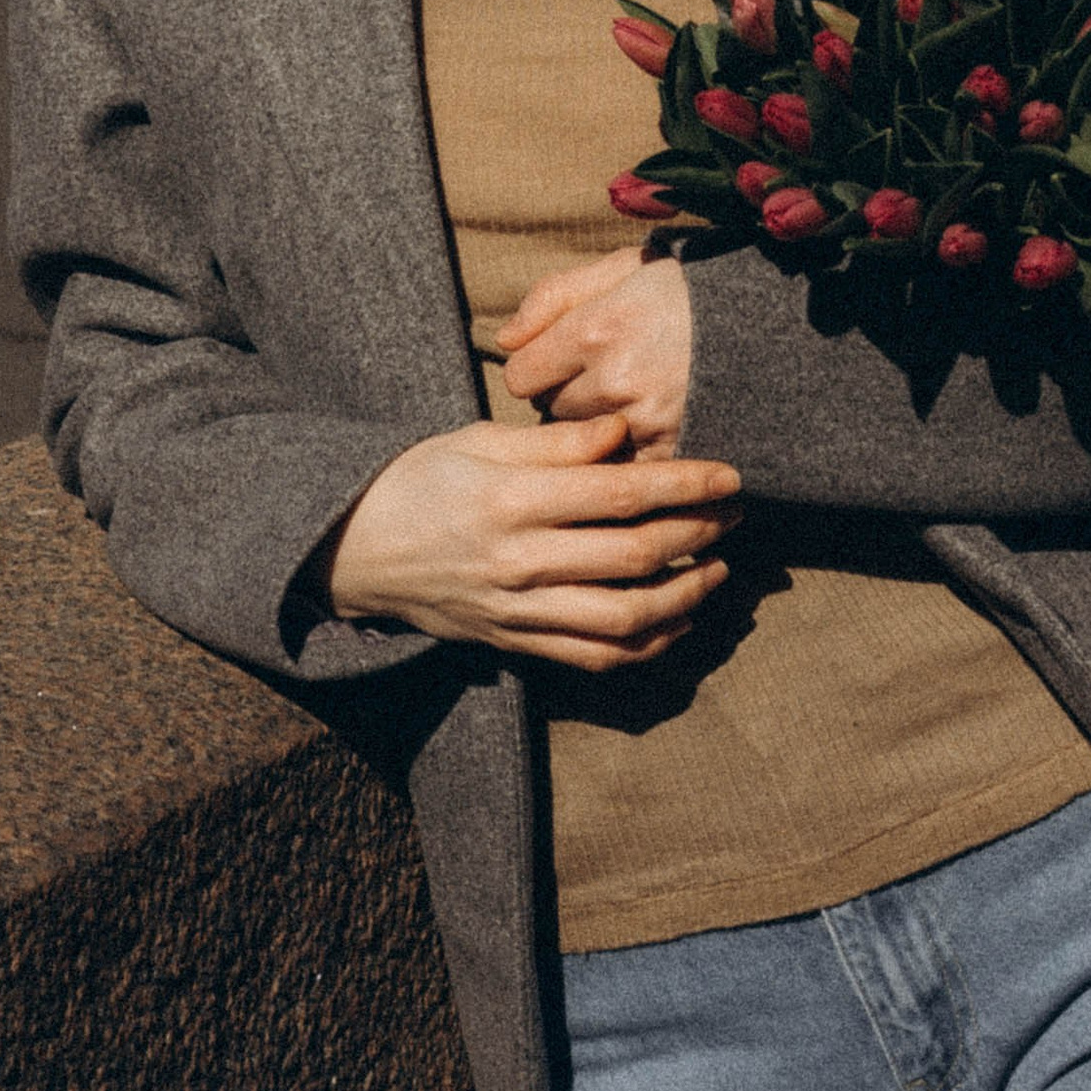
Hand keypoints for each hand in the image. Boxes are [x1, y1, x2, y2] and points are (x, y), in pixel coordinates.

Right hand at [318, 412, 738, 673]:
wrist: (354, 552)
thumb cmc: (417, 480)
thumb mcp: (476, 439)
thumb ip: (555, 441)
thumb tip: (624, 432)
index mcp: (512, 500)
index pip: (620, 494)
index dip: (685, 485)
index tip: (729, 475)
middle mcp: (521, 563)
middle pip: (634, 556)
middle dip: (698, 534)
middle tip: (735, 515)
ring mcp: (520, 612)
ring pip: (625, 620)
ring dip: (685, 597)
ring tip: (717, 571)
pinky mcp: (516, 644)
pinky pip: (595, 658)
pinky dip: (646, 646)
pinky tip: (676, 620)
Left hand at [502, 247, 691, 454]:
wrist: (778, 326)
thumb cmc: (692, 291)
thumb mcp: (623, 268)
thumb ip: (554, 297)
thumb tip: (503, 339)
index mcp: (597, 328)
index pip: (522, 375)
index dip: (538, 367)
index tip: (560, 361)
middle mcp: (616, 380)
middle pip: (553, 410)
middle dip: (570, 396)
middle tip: (607, 375)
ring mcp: (647, 423)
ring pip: (585, 444)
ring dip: (598, 429)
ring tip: (632, 400)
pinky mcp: (675, 455)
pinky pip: (623, 471)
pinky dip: (630, 457)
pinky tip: (650, 432)